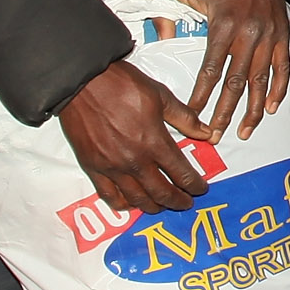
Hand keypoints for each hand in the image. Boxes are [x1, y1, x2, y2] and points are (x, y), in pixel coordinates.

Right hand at [59, 61, 215, 213]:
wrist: (83, 83)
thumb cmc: (121, 85)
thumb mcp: (161, 96)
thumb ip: (185, 118)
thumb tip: (206, 133)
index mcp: (154, 142)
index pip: (181, 174)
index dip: (195, 185)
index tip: (201, 189)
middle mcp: (134, 160)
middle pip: (161, 192)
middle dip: (178, 201)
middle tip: (186, 203)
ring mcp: (112, 167)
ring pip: (136, 199)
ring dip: (153, 206)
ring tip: (162, 205)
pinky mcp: (92, 167)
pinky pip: (109, 195)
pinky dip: (122, 204)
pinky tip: (130, 203)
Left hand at [171, 0, 289, 139]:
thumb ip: (170, 18)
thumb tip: (157, 43)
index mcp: (224, 25)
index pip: (211, 69)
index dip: (201, 95)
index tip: (191, 116)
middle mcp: (249, 33)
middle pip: (237, 82)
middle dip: (225, 112)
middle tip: (216, 135)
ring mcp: (269, 35)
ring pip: (261, 80)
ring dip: (252, 108)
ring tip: (244, 130)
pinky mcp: (283, 34)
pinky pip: (283, 67)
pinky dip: (278, 89)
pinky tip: (271, 108)